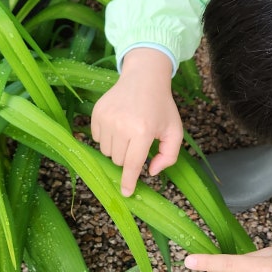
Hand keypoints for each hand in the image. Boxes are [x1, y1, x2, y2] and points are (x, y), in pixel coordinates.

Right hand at [91, 48, 183, 195]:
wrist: (144, 78)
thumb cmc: (161, 107)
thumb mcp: (174, 131)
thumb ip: (168, 156)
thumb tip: (150, 172)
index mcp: (144, 131)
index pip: (132, 164)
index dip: (129, 181)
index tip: (125, 193)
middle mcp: (122, 125)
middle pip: (118, 160)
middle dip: (127, 157)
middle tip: (138, 141)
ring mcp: (107, 118)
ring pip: (106, 151)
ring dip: (117, 148)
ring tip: (128, 131)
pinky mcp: (97, 113)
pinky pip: (97, 138)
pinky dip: (107, 137)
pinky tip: (118, 124)